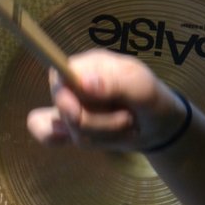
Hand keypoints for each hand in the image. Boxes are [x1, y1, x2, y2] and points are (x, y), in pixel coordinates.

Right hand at [26, 49, 186, 152]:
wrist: (158, 125)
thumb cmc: (152, 99)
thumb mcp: (143, 89)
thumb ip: (116, 83)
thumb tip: (84, 82)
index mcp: (90, 65)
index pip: (60, 75)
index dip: (65, 96)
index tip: (79, 112)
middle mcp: (74, 83)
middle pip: (65, 108)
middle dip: (99, 123)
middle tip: (127, 119)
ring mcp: (69, 105)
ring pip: (65, 128)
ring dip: (101, 136)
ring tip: (123, 126)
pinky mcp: (68, 126)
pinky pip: (45, 133)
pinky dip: (57, 139)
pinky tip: (73, 138)